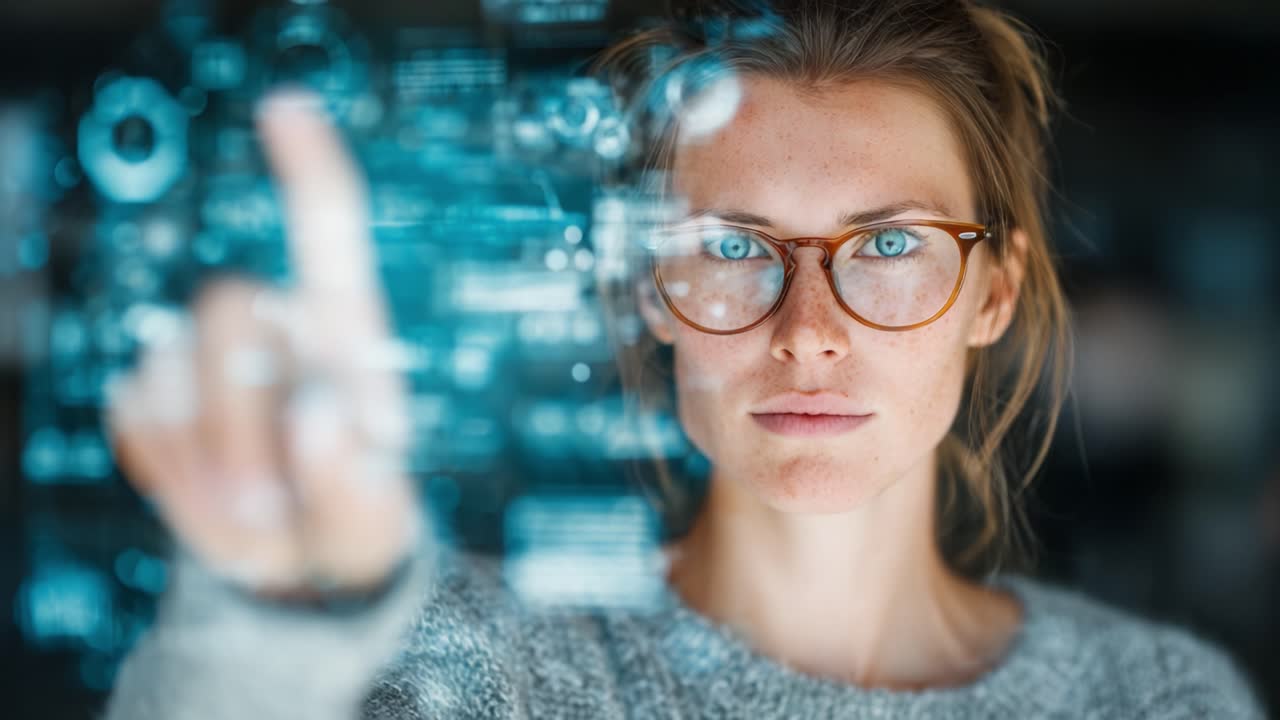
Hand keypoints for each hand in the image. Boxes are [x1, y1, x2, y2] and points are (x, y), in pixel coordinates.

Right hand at [105, 89, 420, 597]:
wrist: (296, 567)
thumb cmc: (353, 519)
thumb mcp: (373, 516)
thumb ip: (351, 475)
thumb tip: (317, 415)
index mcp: (343, 334)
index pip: (328, 234)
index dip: (309, 167)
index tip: (288, 106)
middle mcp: (272, 328)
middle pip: (226, 306)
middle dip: (237, 417)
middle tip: (268, 512)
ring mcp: (205, 361)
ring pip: (170, 369)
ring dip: (208, 459)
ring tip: (257, 514)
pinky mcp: (155, 398)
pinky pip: (134, 416)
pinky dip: (168, 472)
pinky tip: (213, 495)